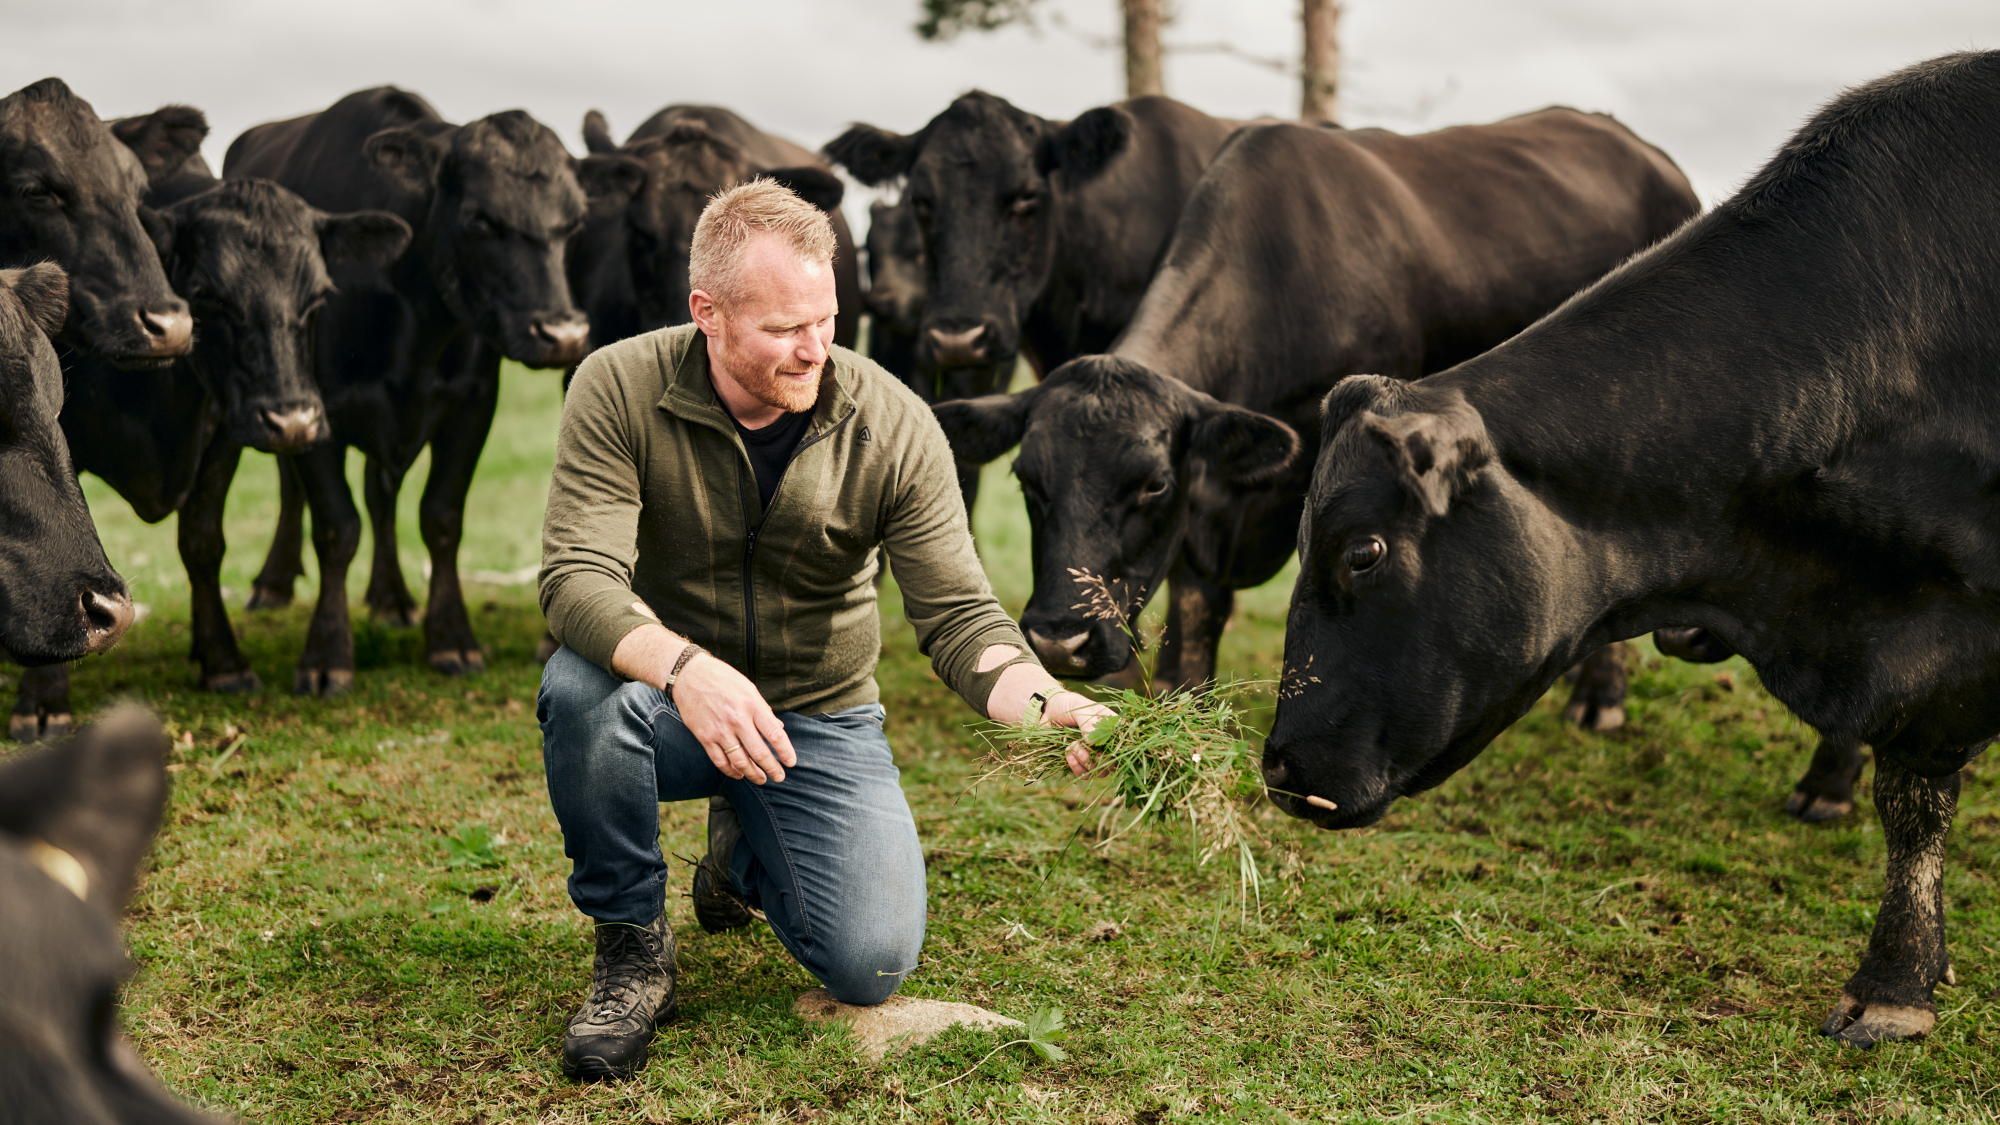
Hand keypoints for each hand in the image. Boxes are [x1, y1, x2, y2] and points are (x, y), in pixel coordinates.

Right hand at [669, 653, 797, 783]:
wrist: (689, 675)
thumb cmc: (723, 679)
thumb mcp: (749, 688)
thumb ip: (763, 710)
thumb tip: (779, 728)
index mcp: (752, 706)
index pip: (775, 735)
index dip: (785, 752)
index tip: (791, 762)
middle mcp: (737, 720)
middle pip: (759, 753)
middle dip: (772, 768)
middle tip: (779, 777)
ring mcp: (720, 730)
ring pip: (740, 761)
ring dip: (753, 774)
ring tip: (761, 779)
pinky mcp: (704, 737)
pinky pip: (720, 761)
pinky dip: (731, 771)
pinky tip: (739, 774)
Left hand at [1043, 691, 1114, 777]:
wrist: (1046, 712)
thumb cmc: (1066, 706)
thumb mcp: (1079, 709)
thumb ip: (1088, 723)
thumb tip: (1093, 743)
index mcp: (1112, 727)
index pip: (1124, 742)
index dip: (1117, 748)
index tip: (1102, 745)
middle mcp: (1106, 743)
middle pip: (1114, 761)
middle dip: (1098, 756)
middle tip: (1081, 743)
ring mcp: (1095, 755)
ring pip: (1100, 770)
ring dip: (1085, 760)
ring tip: (1072, 746)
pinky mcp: (1081, 764)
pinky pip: (1085, 774)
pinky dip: (1076, 766)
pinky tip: (1068, 753)